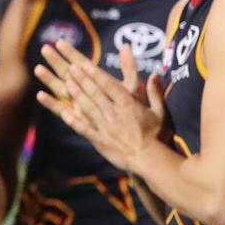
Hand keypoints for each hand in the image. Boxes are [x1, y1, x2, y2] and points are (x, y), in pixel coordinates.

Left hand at [34, 41, 162, 172]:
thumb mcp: (159, 112)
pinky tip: (64, 113)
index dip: (95, 74)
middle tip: (71, 68)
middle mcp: (114, 113)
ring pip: (88, 108)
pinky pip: (84, 129)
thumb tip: (155, 74)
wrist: (149, 160)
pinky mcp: (99, 140)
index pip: (109, 85)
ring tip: (66, 83)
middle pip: (96, 93)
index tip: (84, 64)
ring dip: (77, 95)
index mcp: (128, 105)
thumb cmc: (156, 136)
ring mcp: (105, 127)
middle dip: (83, 80)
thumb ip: (155, 92)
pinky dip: (74, 121)